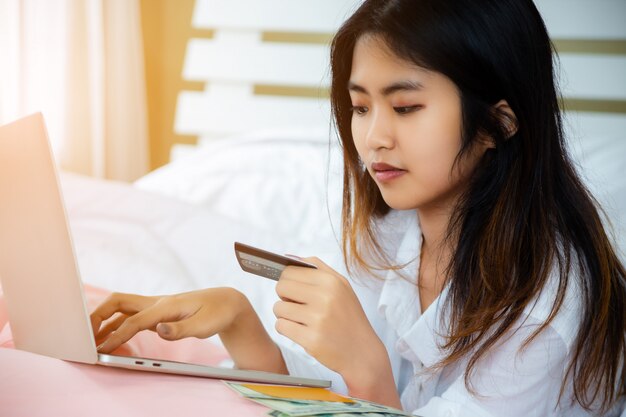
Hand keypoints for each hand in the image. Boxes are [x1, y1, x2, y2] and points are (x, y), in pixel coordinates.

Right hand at [90, 287, 245, 353]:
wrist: (227, 303)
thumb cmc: (217, 313)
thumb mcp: (204, 325)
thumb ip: (181, 329)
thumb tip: (159, 330)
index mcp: (167, 305)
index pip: (135, 320)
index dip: (117, 335)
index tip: (102, 349)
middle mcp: (158, 303)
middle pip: (118, 302)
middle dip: (98, 316)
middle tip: (85, 335)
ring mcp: (156, 306)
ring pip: (122, 308)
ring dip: (104, 321)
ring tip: (91, 340)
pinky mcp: (158, 312)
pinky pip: (130, 316)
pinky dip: (116, 325)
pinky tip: (110, 338)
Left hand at [273, 257, 388, 384]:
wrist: (362, 353)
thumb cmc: (349, 318)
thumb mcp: (342, 287)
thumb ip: (317, 268)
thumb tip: (288, 257)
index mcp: (331, 281)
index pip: (290, 271)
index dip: (288, 281)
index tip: (295, 290)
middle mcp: (325, 297)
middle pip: (281, 287)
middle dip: (285, 297)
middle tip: (298, 306)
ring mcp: (318, 319)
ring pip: (278, 308)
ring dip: (285, 315)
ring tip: (302, 320)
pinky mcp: (311, 339)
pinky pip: (280, 326)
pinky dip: (287, 329)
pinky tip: (302, 332)